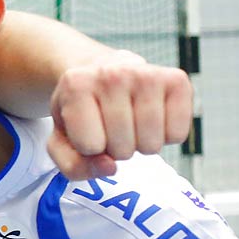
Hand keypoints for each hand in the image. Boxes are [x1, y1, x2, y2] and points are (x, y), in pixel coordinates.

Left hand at [45, 52, 192, 179]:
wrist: (100, 71)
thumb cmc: (81, 110)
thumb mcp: (61, 140)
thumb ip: (74, 166)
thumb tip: (110, 167)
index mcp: (76, 85)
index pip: (90, 147)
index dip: (89, 148)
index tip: (87, 128)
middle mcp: (113, 74)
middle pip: (123, 149)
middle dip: (115, 148)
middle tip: (110, 125)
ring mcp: (147, 74)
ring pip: (151, 145)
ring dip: (140, 143)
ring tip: (130, 121)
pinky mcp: (177, 80)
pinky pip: (178, 135)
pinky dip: (165, 136)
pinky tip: (152, 118)